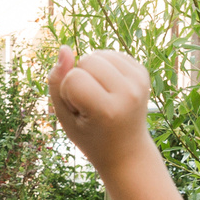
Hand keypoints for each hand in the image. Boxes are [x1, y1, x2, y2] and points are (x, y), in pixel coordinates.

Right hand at [47, 49, 149, 173]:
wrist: (126, 150)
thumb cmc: (89, 135)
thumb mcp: (65, 118)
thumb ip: (57, 84)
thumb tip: (65, 48)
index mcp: (107, 110)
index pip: (73, 78)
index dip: (68, 93)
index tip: (80, 112)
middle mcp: (128, 93)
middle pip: (87, 60)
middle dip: (80, 76)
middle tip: (90, 103)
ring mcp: (139, 81)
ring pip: (99, 54)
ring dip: (91, 69)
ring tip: (99, 94)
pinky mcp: (143, 73)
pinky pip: (112, 54)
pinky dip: (104, 66)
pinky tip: (108, 86)